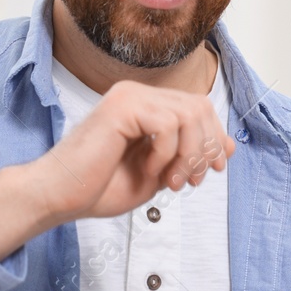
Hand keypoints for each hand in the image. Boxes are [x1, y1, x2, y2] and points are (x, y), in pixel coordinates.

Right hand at [40, 79, 234, 220]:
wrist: (61, 197)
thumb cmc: (100, 187)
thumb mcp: (159, 173)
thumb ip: (189, 156)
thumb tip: (229, 146)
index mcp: (145, 106)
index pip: (198, 107)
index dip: (214, 138)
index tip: (210, 170)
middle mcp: (138, 94)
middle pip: (200, 106)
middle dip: (205, 147)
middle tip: (190, 180)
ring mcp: (129, 96)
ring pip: (189, 115)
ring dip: (187, 155)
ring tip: (170, 181)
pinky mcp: (122, 106)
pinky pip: (167, 124)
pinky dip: (166, 154)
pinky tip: (149, 170)